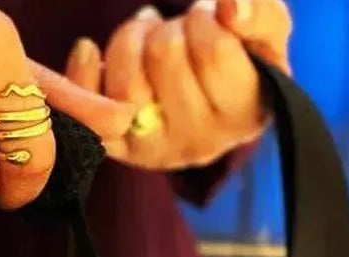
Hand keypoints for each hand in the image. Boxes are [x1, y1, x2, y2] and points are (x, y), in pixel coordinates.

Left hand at [46, 0, 291, 170]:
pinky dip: (82, 73)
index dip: (204, 19)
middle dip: (168, 29)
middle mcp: (199, 143)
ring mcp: (154, 150)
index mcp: (243, 115)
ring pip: (127, 80)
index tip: (207, 17)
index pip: (214, 51)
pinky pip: (89, 113)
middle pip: (166, 57)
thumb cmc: (239, 58)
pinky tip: (89, 51)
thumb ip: (260, 12)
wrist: (203, 99)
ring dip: (131, 42)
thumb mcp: (265, 30)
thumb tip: (231, 9)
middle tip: (177, 32)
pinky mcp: (115, 149)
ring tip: (148, 41)